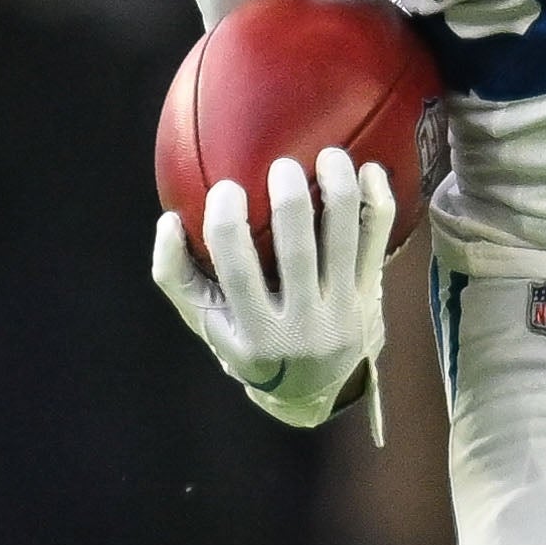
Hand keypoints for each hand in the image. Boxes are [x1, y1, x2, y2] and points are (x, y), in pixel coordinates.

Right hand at [149, 146, 392, 429]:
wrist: (315, 389)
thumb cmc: (248, 341)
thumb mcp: (208, 322)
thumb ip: (177, 275)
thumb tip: (168, 221)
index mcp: (256, 335)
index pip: (237, 272)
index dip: (227, 227)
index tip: (225, 189)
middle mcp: (303, 328)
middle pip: (297, 253)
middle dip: (290, 202)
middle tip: (281, 166)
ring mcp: (342, 313)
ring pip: (344, 243)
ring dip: (339, 192)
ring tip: (329, 155)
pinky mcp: (370, 298)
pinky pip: (377, 243)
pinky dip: (377, 203)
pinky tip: (370, 170)